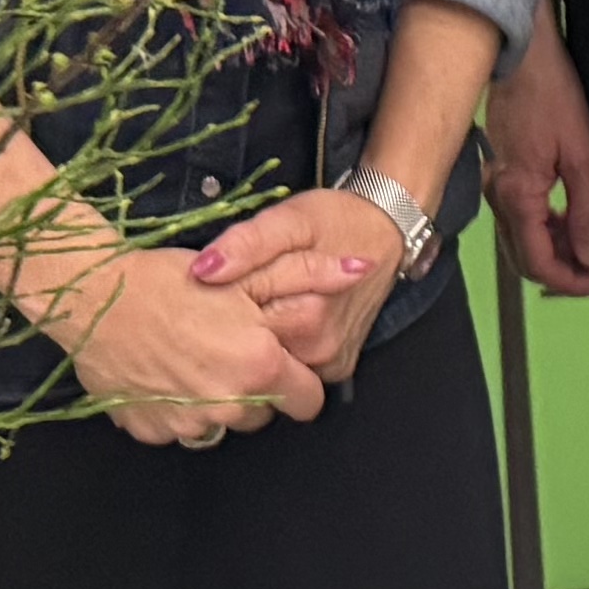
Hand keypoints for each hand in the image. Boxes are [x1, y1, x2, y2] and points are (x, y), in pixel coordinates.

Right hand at [32, 247, 331, 446]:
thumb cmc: (168, 279)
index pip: (308, 400)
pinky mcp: (151, 431)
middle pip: (263, 412)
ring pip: (220, 422)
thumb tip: (362, 267)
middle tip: (225, 344)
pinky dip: (174, 406)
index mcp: (260, 367)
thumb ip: (310, 275)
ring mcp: (187, 425)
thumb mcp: (247, 270)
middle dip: (253, 385)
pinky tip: (161, 369)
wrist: (92, 295)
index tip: (276, 358)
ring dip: (213, 397)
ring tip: (189, 353)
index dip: (296, 378)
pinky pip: (178, 427)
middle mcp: (229, 405)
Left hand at [195, 190, 396, 383]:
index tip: (229, 279)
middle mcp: (321, 351)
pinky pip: (294, 363)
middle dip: (241, 320)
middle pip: (253, 349)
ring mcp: (330, 364)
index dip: (225, 301)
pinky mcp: (336, 368)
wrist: (385, 231)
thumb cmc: (334, 221)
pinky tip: (285, 313)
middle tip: (250, 284)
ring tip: (270, 296)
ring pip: (271, 359)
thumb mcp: (289, 220)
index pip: (236, 327)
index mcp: (307, 317)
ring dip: (262, 332)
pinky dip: (282, 341)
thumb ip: (247, 244)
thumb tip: (203, 271)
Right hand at [488, 8, 588, 293]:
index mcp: (517, 197)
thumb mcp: (584, 157)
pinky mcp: (500, 177)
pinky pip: (519, 219)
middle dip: (564, 271)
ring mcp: (495, 188)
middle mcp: (498, 199)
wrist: (523, 59)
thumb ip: (587, 213)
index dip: (571, 282)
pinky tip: (573, 221)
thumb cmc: (553, 96)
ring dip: (557, 250)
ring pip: (523, 241)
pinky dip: (546, 229)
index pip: (539, 263)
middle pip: (526, 260)